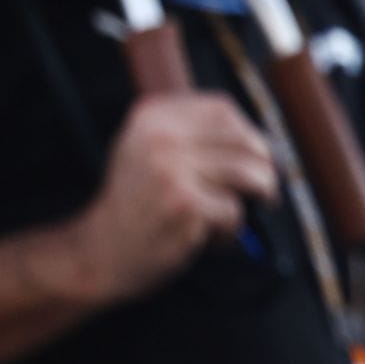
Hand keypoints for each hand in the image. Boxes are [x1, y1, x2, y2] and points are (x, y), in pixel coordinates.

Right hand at [64, 93, 277, 303]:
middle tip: (266, 188)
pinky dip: (231, 230)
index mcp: (151, 116)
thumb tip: (261, 137)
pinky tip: (210, 238)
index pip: (221, 109)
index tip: (257, 153)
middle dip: (264, 166)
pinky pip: (234, 211)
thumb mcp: (148, 151)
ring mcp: (172, 170)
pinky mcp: (184, 204)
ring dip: (256, 197)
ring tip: (239, 213)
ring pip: (246, 174)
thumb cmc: (135, 205)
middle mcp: (160, 137)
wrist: (97, 254)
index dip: (247, 131)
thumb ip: (191, 134)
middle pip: (242, 141)